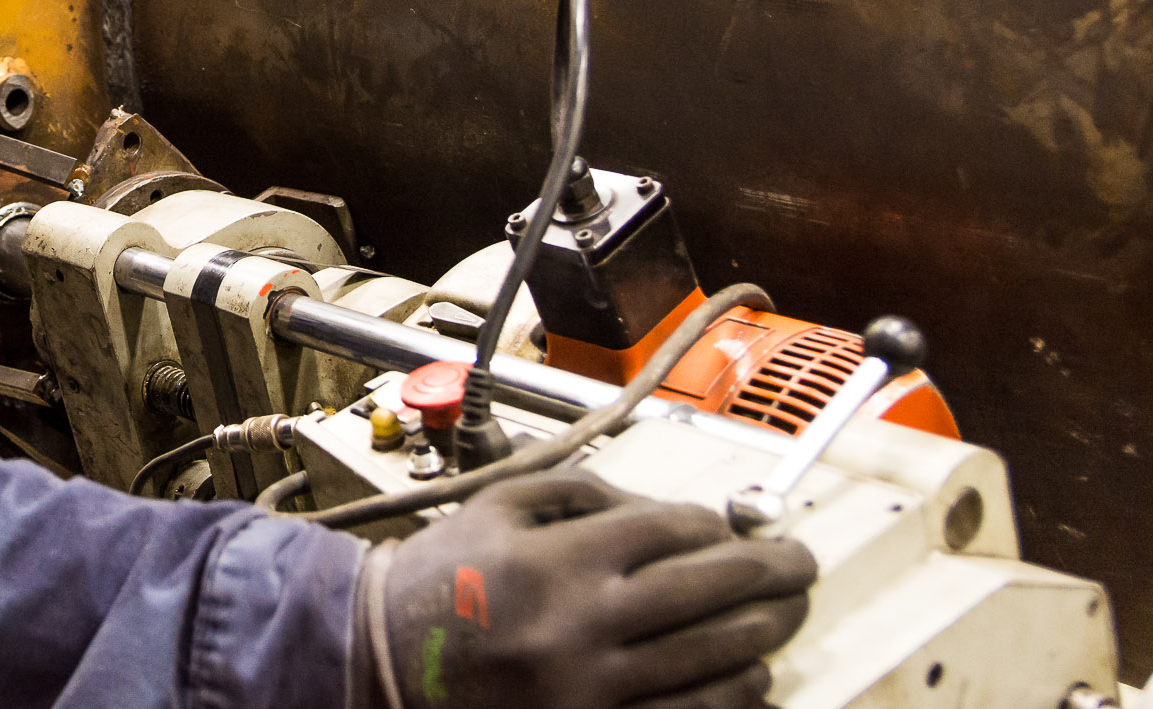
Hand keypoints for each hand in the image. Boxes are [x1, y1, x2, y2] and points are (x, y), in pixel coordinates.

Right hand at [357, 472, 814, 708]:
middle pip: (710, 591)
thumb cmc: (440, 578)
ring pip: (714, 660)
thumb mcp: (500, 507)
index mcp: (558, 558)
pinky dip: (734, 697)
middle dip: (772, 574)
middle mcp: (583, 623)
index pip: (670, 531)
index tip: (734, 526)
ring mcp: (592, 688)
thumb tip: (666, 511)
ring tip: (783, 618)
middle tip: (800, 566)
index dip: (717, 525)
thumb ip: (583, 494)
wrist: (383, 660)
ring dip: (763, 636)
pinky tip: (749, 677)